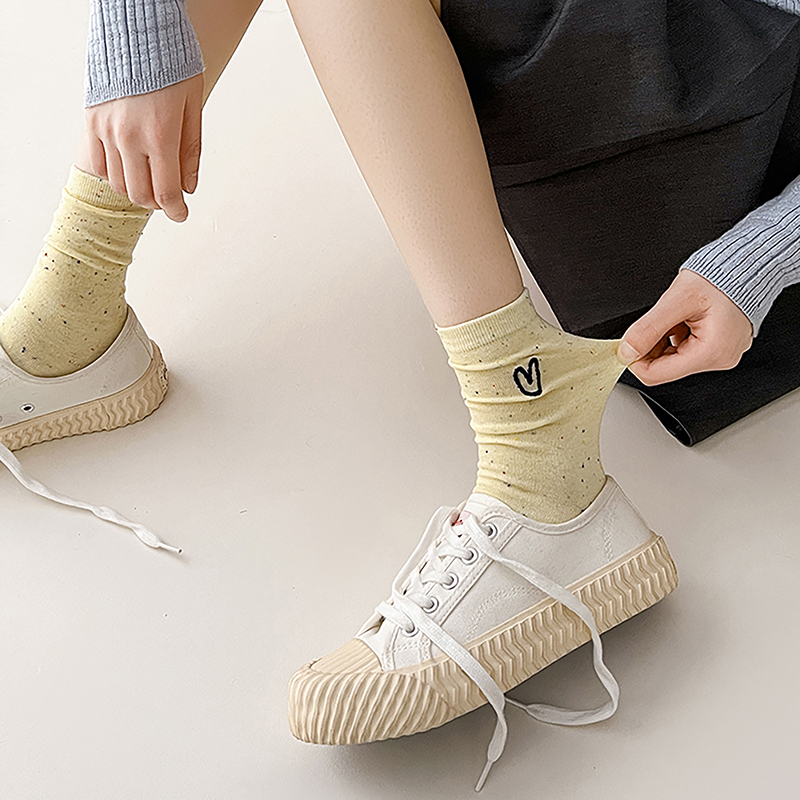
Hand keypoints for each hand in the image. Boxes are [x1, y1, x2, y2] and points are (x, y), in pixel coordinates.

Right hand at [80, 73, 203, 221]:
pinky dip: (113, 174)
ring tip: (150, 182)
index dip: (176, 210)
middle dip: (158, 203)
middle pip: (141, 194)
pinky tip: (128, 168)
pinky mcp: (92, 122)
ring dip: (136, 190)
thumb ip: (190, 152)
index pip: (167, 191)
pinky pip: (98, 164)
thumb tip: (189, 187)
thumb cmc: (172, 66)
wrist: (137, 32)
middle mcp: (130, 137)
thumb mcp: (193, 108)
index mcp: (161, 135)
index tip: (181, 215)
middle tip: (168, 198)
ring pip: (119, 183)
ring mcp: (107, 130)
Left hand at [618, 269, 753, 384]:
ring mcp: (720, 354)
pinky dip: (674, 335)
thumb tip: (627, 350)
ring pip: (672, 358)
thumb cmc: (721, 277)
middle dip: (650, 346)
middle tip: (655, 320)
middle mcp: (719, 359)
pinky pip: (685, 349)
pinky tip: (681, 318)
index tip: (625, 344)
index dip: (634, 360)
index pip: (656, 374)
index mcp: (712, 352)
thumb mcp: (678, 299)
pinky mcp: (718, 347)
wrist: (745, 265)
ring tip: (674, 315)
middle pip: (663, 367)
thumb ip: (649, 327)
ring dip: (663, 338)